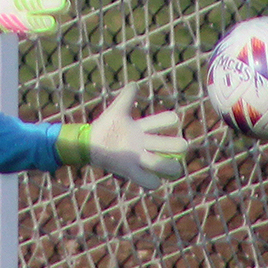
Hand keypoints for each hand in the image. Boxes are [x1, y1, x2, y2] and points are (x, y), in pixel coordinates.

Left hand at [56, 83, 188, 189]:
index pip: (166, 121)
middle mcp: (145, 143)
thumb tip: (135, 84)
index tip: (170, 121)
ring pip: (163, 164)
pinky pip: (147, 181)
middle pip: (173, 145)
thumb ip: (126, 97)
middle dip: (178, 145)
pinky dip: (152, 183)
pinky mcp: (129, 170)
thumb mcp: (116, 111)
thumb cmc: (104, 126)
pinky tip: (153, 180)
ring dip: (169, 166)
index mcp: (143, 129)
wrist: (88, 142)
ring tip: (172, 167)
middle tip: (179, 146)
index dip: (171, 120)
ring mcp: (138, 157)